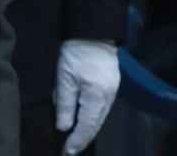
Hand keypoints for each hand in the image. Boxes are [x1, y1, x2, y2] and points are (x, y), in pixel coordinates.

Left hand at [54, 39, 119, 154]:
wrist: (94, 33)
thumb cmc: (75, 55)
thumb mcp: (64, 79)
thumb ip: (65, 105)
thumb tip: (64, 127)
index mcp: (97, 95)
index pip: (86, 125)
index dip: (76, 141)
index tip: (66, 152)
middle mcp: (108, 95)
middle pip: (96, 124)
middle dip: (84, 139)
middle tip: (70, 152)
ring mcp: (112, 89)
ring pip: (101, 117)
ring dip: (89, 130)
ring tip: (77, 142)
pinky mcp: (112, 84)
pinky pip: (103, 108)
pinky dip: (94, 119)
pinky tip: (86, 123)